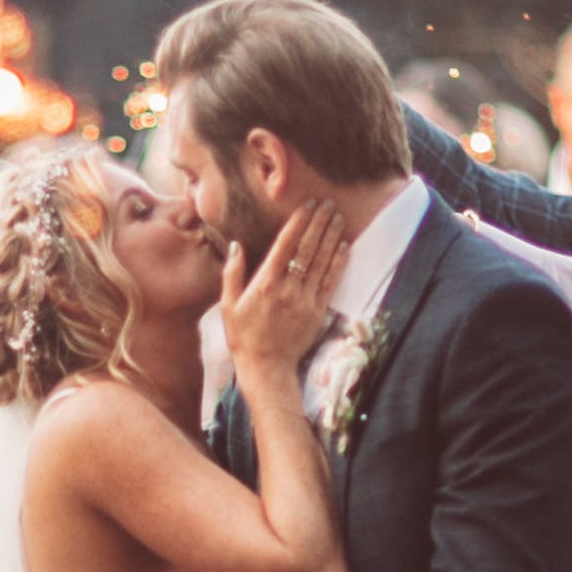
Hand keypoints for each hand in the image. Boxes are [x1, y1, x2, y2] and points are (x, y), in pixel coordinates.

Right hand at [219, 203, 345, 383]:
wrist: (266, 368)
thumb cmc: (243, 337)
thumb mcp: (228, 305)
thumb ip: (232, 273)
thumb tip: (236, 245)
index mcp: (265, 284)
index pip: (285, 245)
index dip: (299, 222)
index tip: (308, 205)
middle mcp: (288, 289)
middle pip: (307, 248)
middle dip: (319, 223)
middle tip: (329, 203)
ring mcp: (305, 300)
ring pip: (321, 262)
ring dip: (331, 237)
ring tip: (338, 217)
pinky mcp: (317, 312)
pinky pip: (330, 282)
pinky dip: (337, 262)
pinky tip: (343, 247)